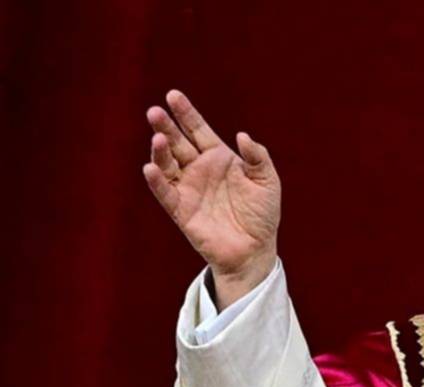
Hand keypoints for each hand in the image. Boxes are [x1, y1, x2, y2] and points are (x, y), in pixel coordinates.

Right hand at [143, 89, 280, 307]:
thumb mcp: (267, 181)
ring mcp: (188, 188)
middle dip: (166, 127)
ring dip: (160, 151)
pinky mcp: (180, 210)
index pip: (198, 130)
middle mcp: (199, 169)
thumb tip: (242, 135)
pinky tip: (151, 168)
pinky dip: (157, 181)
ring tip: (158, 138)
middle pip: (178, 143)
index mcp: (219, 158)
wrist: (255, 249)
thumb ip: (257, 157)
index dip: (186, 113)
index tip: (173, 96)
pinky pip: (165, 193)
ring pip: (167, 164)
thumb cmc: (262, 214)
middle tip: (155, 111)